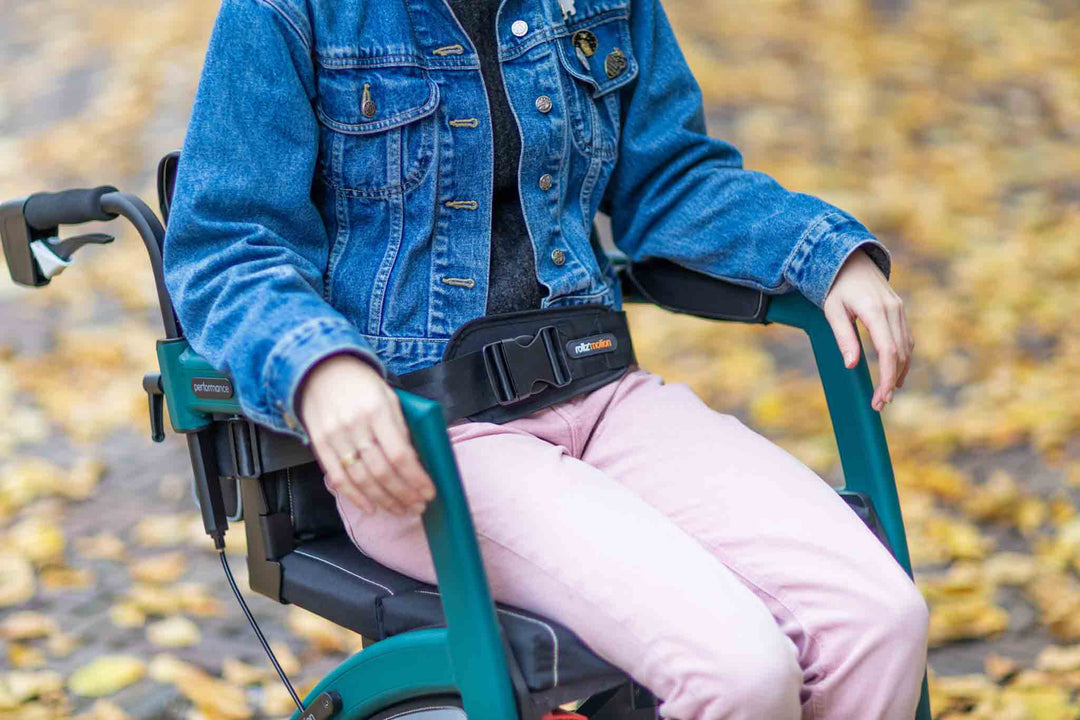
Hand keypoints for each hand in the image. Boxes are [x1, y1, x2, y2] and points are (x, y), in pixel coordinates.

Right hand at [296, 354, 434, 514]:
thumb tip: (416, 463)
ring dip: (384, 500)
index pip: (400, 454)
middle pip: (382, 471)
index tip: (429, 492)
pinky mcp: (319, 445)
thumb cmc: (362, 385)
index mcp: (378, 411)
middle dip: (403, 494)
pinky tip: (371, 508)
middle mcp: (355, 425)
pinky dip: (356, 497)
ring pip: (362, 479)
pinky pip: (338, 478)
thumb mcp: (389, 398)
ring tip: (400, 510)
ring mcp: (335, 437)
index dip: (416, 478)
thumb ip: (401, 428)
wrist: (321, 369)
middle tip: (418, 506)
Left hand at [822, 249, 913, 411]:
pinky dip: (903, 358)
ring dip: (900, 372)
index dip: (887, 379)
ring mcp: (899, 309)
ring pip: (907, 347)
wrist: (849, 259)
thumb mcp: (832, 311)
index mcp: (875, 311)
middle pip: (900, 354)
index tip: (879, 399)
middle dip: (892, 381)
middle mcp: (893, 310)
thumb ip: (843, 337)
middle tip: (879, 404)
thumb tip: (851, 365)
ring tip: (887, 394)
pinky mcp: (900, 309)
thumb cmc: (834, 287)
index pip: (888, 352)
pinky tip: (896, 373)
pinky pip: (906, 338)